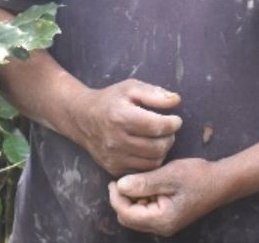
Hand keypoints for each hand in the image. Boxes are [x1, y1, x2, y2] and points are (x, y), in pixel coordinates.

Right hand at [66, 79, 181, 176]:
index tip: (175, 119)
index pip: (157, 126)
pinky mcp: (113, 168)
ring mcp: (114, 157)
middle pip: (157, 147)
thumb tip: (176, 100)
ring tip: (159, 138)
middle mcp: (116, 140)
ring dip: (162, 150)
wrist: (82, 118)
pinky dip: (150, 161)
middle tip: (168, 130)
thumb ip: (154, 94)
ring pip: (152, 162)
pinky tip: (148, 149)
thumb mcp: (130, 88)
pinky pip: (142, 170)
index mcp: (120, 116)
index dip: (172, 123)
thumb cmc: (110, 100)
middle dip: (169, 138)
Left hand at [108, 158, 226, 236]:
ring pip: (135, 216)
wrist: (221, 181)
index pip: (127, 214)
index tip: (114, 180)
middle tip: (124, 179)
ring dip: (131, 199)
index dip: (116, 198)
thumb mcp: (170, 175)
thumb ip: (144, 182)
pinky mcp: (167, 217)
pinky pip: (145, 212)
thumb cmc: (197, 176)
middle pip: (128, 218)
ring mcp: (165, 224)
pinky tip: (147, 184)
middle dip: (122, 200)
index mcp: (162, 220)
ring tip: (138, 180)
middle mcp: (161, 227)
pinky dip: (141, 199)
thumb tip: (120, 185)